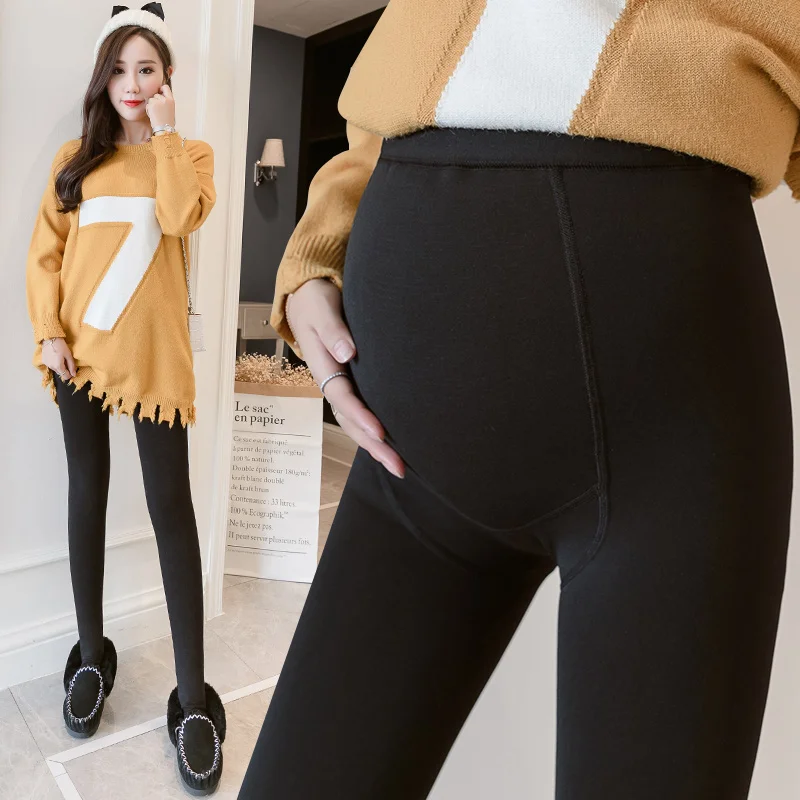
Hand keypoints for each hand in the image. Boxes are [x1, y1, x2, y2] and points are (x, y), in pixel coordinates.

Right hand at [41, 337, 76, 380]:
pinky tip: (56, 357)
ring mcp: (47, 364)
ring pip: (56, 370)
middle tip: (67, 361)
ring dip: (60, 367)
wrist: (50, 338)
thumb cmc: (61, 346)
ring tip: (61, 358)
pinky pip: (51, 366)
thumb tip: (74, 374)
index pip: (65, 376)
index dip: (70, 374)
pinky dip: (55, 364)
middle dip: (65, 370)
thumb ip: (72, 366)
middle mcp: (51, 367)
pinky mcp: (44, 361)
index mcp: (58, 366)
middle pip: (60, 373)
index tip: (72, 369)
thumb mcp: (69, 355)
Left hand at [145, 84, 175, 129]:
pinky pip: (148, 104)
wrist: (164, 129)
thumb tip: (158, 94)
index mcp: (171, 100)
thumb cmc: (167, 121)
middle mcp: (165, 99)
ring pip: (151, 99)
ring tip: (156, 113)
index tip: (160, 93)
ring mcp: (158, 101)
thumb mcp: (170, 109)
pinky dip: (149, 109)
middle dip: (155, 100)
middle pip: (156, 94)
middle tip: (158, 110)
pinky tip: (153, 114)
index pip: (165, 87)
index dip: (161, 89)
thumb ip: (166, 101)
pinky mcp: (152, 104)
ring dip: (152, 105)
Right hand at [287, 279, 404, 478]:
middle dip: (373, 445)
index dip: (361, 416)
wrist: (307, 295)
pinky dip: (374, 431)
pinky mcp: (350, 382)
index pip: (343, 397)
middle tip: (398, 467)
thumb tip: (348, 353)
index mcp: (323, 366)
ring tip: (398, 465)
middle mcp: (332, 381)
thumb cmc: (316, 301)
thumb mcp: (322, 310)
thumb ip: (334, 331)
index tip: (381, 433)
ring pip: (355, 422)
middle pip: (351, 421)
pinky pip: (360, 413)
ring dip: (375, 445)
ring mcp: (340, 384)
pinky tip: (390, 444)